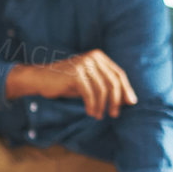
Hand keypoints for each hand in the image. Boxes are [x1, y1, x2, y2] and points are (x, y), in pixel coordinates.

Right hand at [7, 49, 137, 116]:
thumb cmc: (67, 82)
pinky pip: (90, 94)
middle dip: (116, 100)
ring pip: (102, 89)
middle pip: (113, 81)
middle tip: (115, 114)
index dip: (126, 89)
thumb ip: (106, 86)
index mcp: (99, 56)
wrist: (41, 79)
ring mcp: (84, 64)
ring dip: (102, 106)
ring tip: (99, 115)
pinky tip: (91, 113)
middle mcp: (93, 58)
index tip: (131, 103)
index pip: (118, 74)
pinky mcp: (75, 74)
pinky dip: (92, 106)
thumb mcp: (89, 82)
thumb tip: (127, 100)